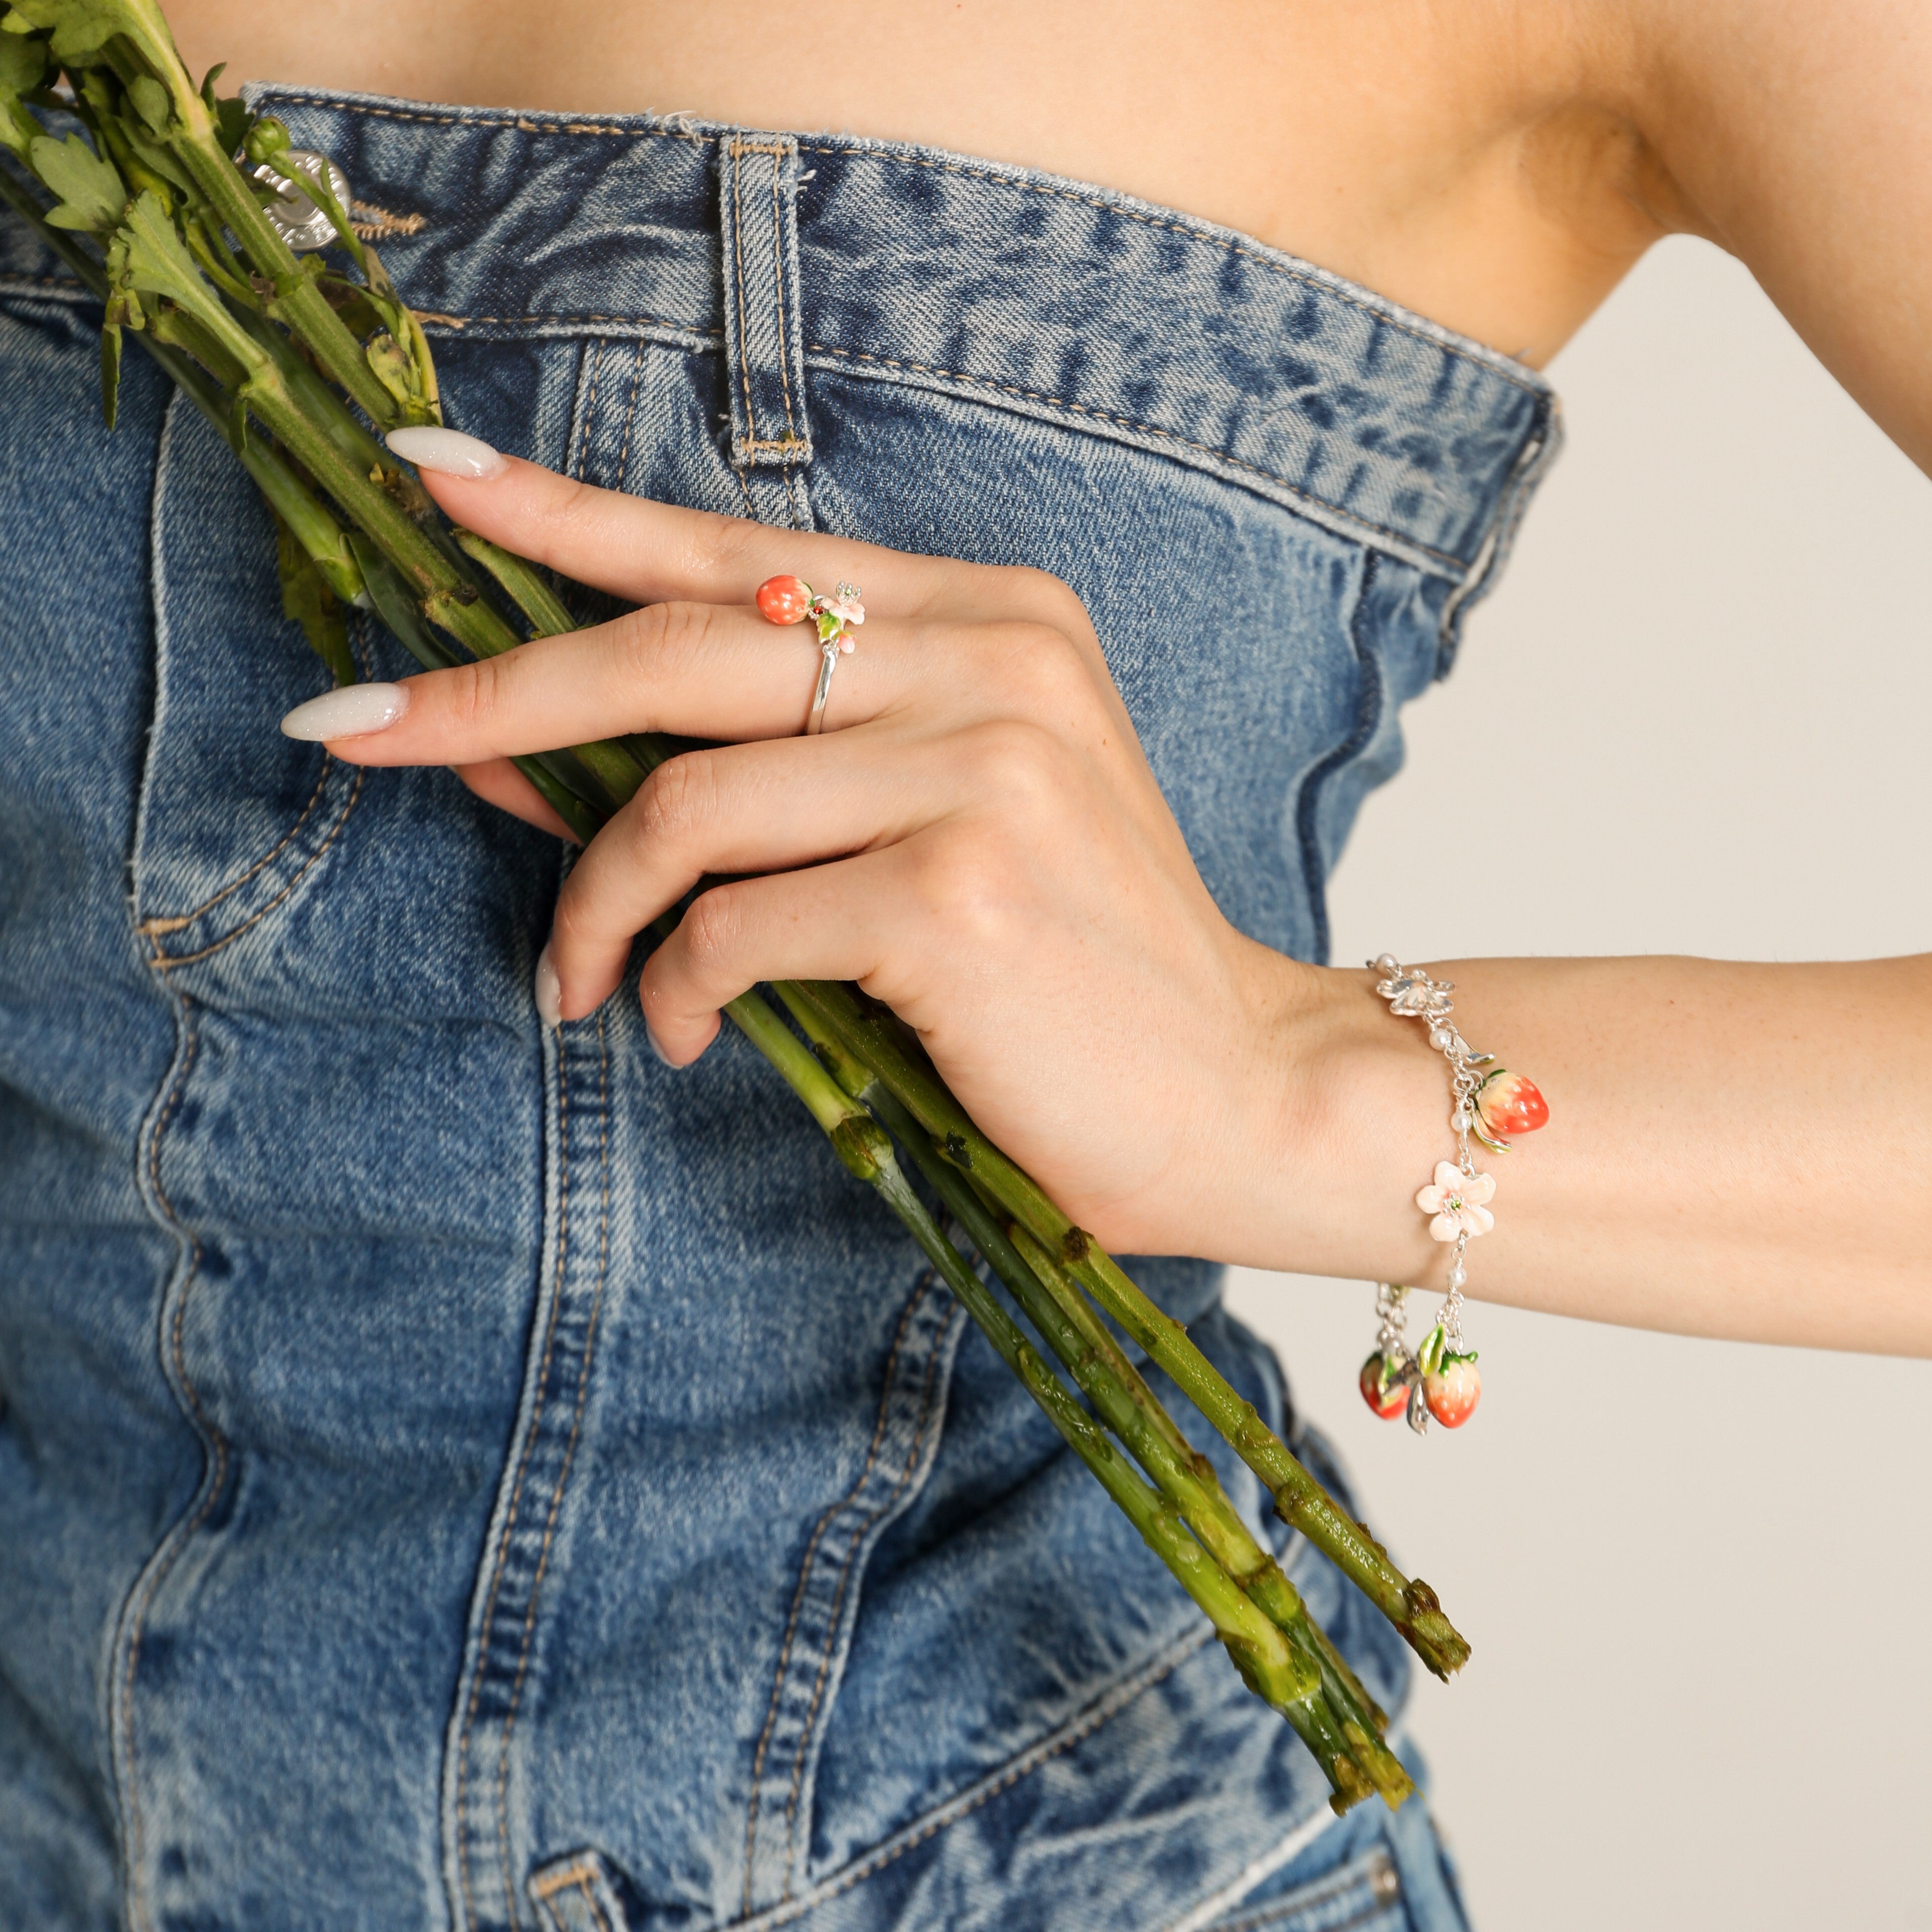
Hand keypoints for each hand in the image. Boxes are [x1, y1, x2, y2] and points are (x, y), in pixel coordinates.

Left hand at [299, 449, 1319, 1257]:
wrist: (1238, 1090)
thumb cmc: (1068, 970)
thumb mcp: (918, 835)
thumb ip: (750, 776)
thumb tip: (527, 760)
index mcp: (993, 617)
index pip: (736, 551)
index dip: (570, 516)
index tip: (431, 476)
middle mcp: (995, 661)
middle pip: (680, 647)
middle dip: (494, 691)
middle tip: (356, 729)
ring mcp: (985, 768)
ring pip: (690, 799)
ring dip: (595, 903)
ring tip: (582, 982)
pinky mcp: (960, 888)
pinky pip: (735, 921)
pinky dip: (677, 984)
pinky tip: (688, 1033)